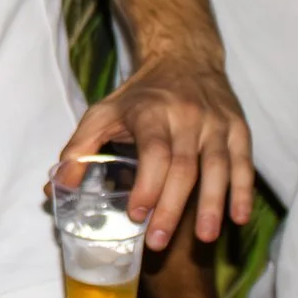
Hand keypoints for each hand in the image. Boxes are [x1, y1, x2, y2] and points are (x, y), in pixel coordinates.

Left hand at [59, 53, 253, 249]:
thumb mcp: (103, 113)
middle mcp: (187, 115)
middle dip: (172, 208)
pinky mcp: (239, 128)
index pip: (153, 152)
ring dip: (212, 204)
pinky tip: (239, 218)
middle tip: (158, 241)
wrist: (184, 56)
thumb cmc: (140, 95)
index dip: (146, 185)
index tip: (135, 215)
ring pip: (217, 167)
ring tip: (205, 238)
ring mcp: (216, 122)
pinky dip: (243, 192)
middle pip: (184, 166)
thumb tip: (53, 190)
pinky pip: (244, 163)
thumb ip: (79, 150)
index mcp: (152, 112)